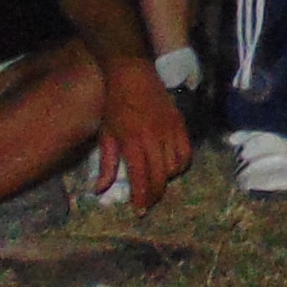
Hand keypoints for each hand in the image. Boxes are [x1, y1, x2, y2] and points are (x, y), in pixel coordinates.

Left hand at [95, 57, 192, 203]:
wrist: (132, 74)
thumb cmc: (114, 105)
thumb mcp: (106, 135)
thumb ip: (106, 165)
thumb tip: (99, 190)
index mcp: (132, 142)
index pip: (141, 178)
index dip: (142, 198)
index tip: (140, 211)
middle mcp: (153, 138)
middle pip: (161, 177)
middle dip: (155, 194)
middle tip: (148, 203)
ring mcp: (169, 130)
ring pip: (176, 167)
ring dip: (167, 178)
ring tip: (157, 180)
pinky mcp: (180, 123)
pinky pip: (186, 152)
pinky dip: (180, 164)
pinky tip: (170, 166)